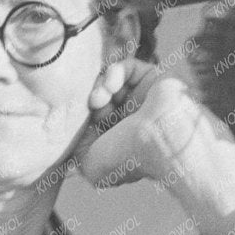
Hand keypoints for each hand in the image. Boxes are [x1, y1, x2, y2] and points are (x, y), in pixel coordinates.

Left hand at [74, 57, 216, 188]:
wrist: (162, 138)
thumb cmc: (127, 156)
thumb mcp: (92, 167)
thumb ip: (78, 153)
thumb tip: (72, 139)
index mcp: (118, 140)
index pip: (92, 119)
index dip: (82, 115)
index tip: (77, 118)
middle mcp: (130, 119)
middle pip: (100, 97)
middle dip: (90, 100)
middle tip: (92, 105)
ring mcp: (142, 98)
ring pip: (111, 82)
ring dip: (100, 86)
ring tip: (100, 97)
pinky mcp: (152, 78)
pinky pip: (127, 67)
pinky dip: (115, 72)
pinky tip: (111, 83)